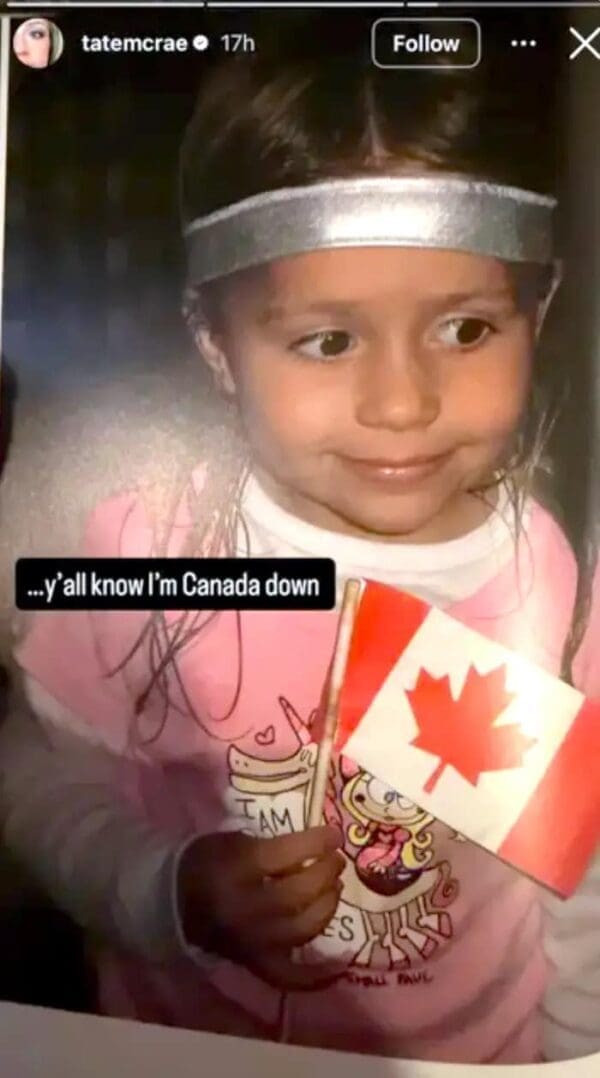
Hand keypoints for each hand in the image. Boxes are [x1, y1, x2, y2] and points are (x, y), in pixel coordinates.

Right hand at [177, 826, 344, 989]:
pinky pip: (289, 977)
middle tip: (336, 860)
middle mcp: (245, 909)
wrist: (171, 902)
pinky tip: (339, 964)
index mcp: (236, 870)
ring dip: (327, 906)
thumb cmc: (205, 862)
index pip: (286, 855)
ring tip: (333, 888)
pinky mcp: (254, 963)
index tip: (334, 834)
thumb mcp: (234, 840)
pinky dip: (316, 976)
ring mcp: (251, 941)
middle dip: (325, 873)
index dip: (316, 843)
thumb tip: (314, 851)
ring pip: (302, 931)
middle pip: (298, 894)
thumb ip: (273, 846)